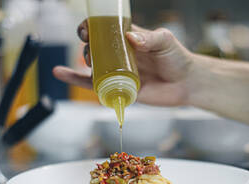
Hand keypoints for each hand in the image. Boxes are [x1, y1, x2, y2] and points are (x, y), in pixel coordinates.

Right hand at [53, 20, 194, 106]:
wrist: (187, 83)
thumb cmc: (177, 58)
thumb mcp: (165, 41)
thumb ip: (150, 38)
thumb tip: (130, 38)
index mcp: (128, 39)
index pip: (104, 30)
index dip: (91, 27)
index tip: (86, 29)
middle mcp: (119, 55)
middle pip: (95, 48)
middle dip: (88, 46)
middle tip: (91, 47)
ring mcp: (118, 72)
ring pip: (92, 66)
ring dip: (83, 62)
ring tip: (88, 61)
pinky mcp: (118, 89)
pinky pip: (94, 86)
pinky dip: (76, 80)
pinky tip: (61, 73)